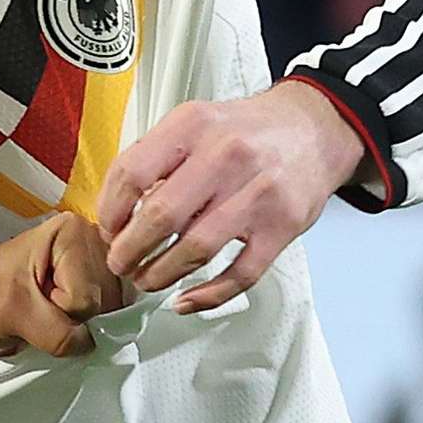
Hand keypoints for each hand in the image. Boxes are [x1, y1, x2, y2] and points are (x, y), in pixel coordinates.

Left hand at [0, 206, 127, 358]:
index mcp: (72, 232)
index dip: (61, 315)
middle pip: (105, 304)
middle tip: (38, 312)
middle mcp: (93, 240)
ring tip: (45, 312)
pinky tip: (59, 317)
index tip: (31, 306)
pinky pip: (106, 316)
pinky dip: (84, 327)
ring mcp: (97, 262)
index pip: (88, 297)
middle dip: (74, 321)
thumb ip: (58, 333)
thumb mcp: (16, 316)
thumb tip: (92, 344)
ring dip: (78, 325)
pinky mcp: (95, 282)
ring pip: (108, 314)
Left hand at [87, 79, 377, 312]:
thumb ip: (157, 158)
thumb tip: (116, 212)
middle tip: (121, 264)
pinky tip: (185, 300)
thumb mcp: (196, 122)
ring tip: (147, 280)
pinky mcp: (283, 226)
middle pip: (161, 217)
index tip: (108, 231)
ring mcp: (258, 193)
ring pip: (196, 249)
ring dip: (161, 274)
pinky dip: (207, 296)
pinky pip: (240, 274)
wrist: (314, 129)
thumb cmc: (246, 132)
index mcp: (193, 126)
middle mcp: (226, 155)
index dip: (110, 212)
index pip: (132, 173)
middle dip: (129, 251)